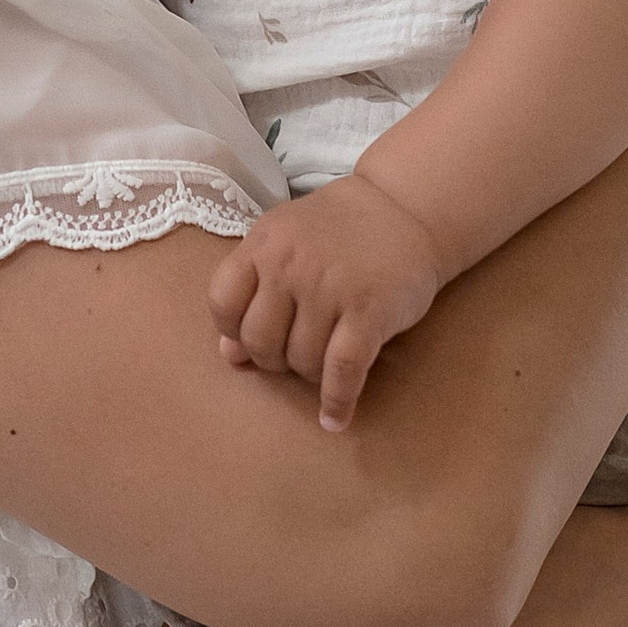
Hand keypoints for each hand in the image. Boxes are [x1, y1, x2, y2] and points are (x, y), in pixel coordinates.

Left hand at [207, 170, 442, 430]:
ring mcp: (330, 288)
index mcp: (264, 244)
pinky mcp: (369, 311)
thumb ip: (253, 290)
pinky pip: (342, 371)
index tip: (254, 334)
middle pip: (260, 342)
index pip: (222, 302)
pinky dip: (337, 401)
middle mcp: (291, 265)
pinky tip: (335, 418)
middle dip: (273, 359)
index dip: (234, 329)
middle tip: (294, 352)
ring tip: (324, 363)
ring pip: (301, 361)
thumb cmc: (338, 231)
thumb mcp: (285, 244)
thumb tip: (229, 355)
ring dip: (310, 375)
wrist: (405, 207)